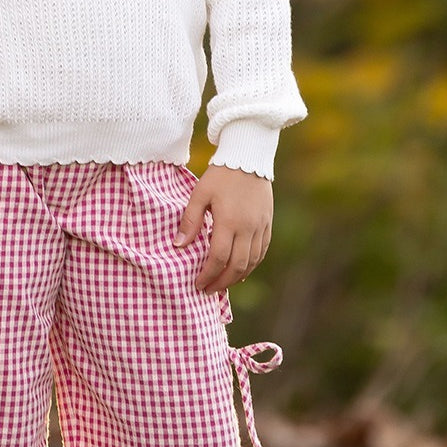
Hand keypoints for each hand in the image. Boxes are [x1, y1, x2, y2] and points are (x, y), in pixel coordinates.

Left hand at [174, 165, 272, 292]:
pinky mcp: (268, 223)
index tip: (198, 284)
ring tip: (222, 283)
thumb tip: (179, 246)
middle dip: (222, 282)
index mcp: (229, 221)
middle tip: (208, 290)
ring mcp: (260, 226)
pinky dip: (252, 264)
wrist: (248, 156)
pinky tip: (241, 270)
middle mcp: (248, 227)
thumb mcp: (199, 194)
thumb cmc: (220, 175)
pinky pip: (262, 251)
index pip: (218, 258)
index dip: (207, 275)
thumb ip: (190, 220)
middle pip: (237, 265)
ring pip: (252, 261)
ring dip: (237, 276)